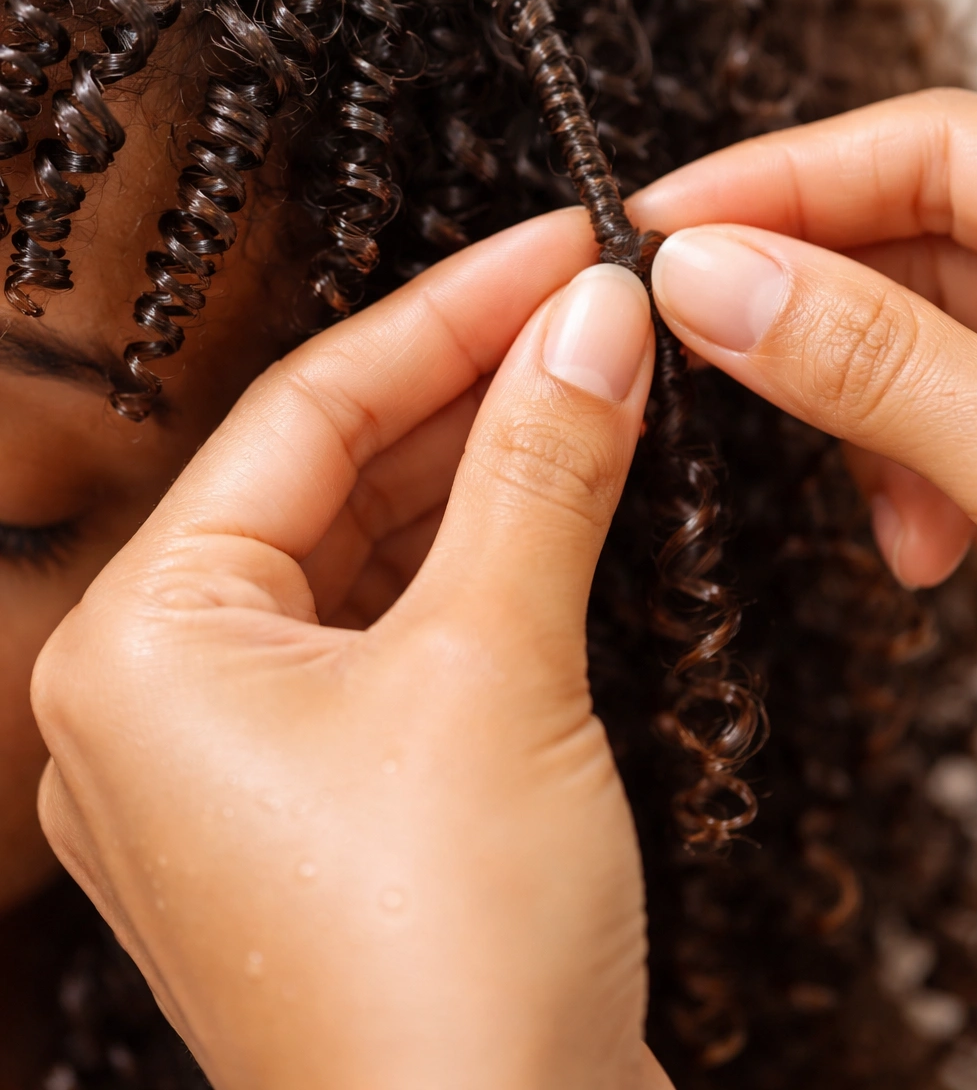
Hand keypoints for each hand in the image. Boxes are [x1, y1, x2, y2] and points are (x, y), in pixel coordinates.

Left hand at [30, 211, 671, 1089]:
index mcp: (138, 644)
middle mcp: (155, 696)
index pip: (302, 416)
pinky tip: (552, 495)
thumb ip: (541, 465)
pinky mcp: (314, 802)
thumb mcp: (499, 663)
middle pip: (327, 478)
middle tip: (586, 309)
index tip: (553, 253)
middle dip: (466, 388)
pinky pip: (383, 634)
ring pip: (361, 554)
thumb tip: (593, 320)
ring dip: (479, 468)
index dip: (444, 315)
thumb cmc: (444, 968)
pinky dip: (472, 562)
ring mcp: (230, 758)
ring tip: (588, 381)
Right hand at [630, 86, 976, 590]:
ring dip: (863, 412)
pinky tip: (917, 546)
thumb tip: (712, 278)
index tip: (661, 235)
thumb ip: (883, 366)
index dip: (787, 175)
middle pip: (919, 234)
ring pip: (929, 334)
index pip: (931, 141)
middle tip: (695, 350)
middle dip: (807, 310)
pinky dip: (918, 469)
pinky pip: (962, 411)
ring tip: (864, 503)